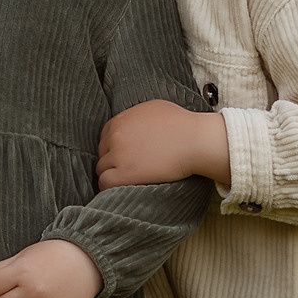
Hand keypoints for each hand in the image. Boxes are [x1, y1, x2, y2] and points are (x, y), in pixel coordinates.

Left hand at [97, 100, 230, 189]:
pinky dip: (110, 187)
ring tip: (126, 181)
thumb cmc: (182, 123)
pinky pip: (105, 183)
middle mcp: (116, 136)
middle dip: (113, 161)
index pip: (105, 137)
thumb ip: (136, 116)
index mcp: (120, 120)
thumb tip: (132, 124)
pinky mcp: (125, 173)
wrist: (195, 140)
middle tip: (129, 169)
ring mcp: (119, 155)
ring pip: (102, 169)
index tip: (125, 155)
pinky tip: (121, 189)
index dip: (114, 148)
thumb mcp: (154, 108)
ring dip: (112, 175)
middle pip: (103, 153)